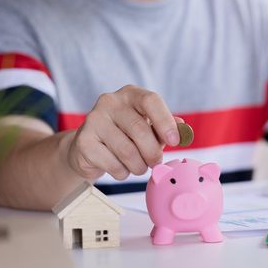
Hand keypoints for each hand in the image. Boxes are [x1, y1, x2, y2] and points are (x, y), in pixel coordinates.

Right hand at [66, 85, 181, 180]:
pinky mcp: (84, 141)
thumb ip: (166, 127)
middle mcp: (110, 102)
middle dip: (153, 153)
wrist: (89, 147)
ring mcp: (93, 120)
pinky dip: (122, 172)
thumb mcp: (149, 127)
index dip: (165, 122)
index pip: (151, 101)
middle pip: (140, 129)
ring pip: (127, 151)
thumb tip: (184, 131)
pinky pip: (112, 164)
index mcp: (131, 94)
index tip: (175, 141)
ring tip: (139, 166)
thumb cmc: (126, 135)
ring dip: (139, 166)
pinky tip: (120, 168)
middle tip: (155, 162)